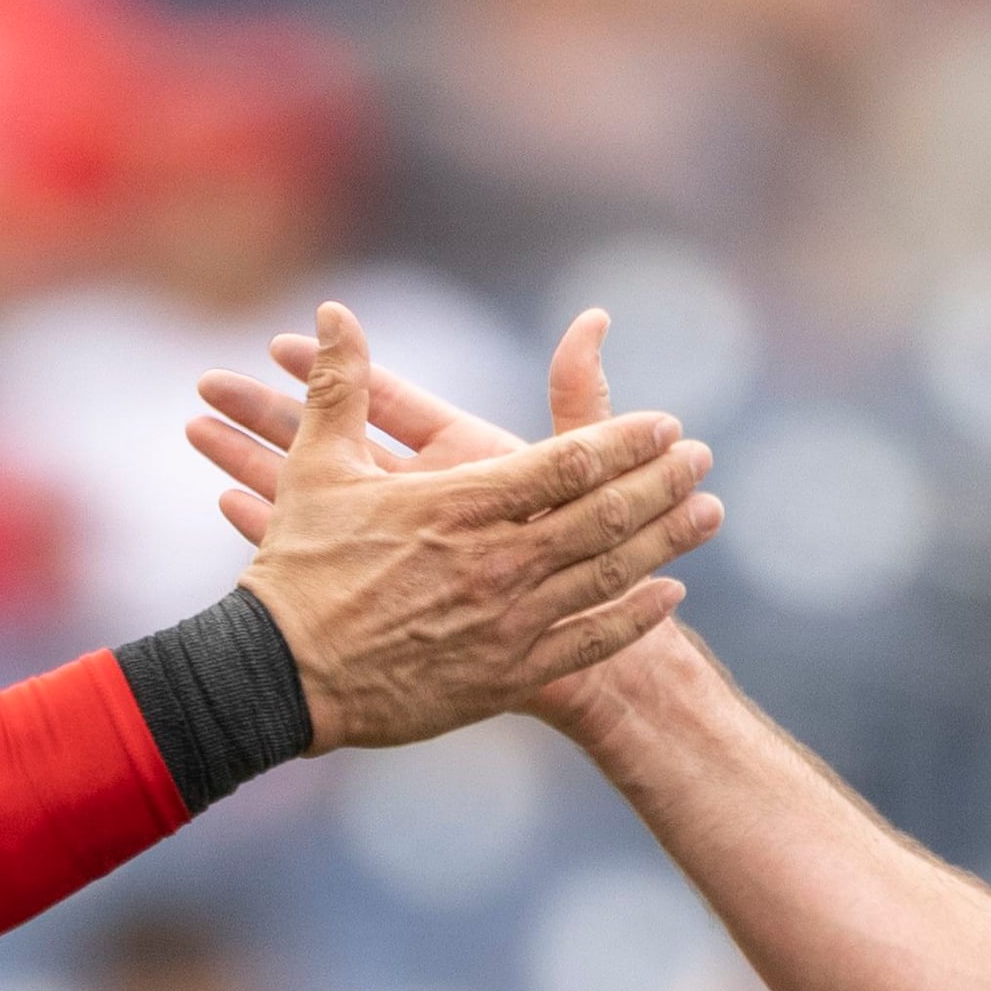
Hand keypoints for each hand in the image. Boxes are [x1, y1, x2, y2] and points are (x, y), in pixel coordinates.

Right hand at [197, 306, 713, 745]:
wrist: (281, 679)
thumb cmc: (299, 569)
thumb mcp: (319, 469)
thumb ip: (340, 387)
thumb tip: (337, 311)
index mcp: (459, 506)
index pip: (565, 465)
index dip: (624, 441)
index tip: (666, 423)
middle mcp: (496, 563)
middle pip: (604, 517)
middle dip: (661, 484)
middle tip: (703, 458)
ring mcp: (507, 623)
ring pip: (608, 577)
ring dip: (666, 543)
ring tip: (709, 515)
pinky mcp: (505, 675)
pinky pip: (587, 643)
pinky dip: (634, 617)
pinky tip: (668, 595)